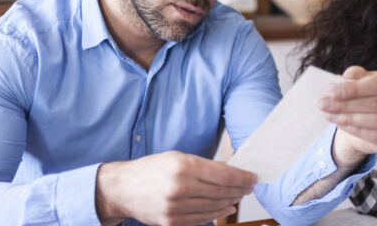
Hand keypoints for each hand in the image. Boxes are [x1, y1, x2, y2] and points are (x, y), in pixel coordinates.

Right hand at [95, 151, 256, 225]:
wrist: (123, 188)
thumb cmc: (151, 169)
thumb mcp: (177, 157)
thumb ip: (204, 165)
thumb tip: (230, 171)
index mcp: (183, 166)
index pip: (223, 174)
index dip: (242, 177)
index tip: (253, 178)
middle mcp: (180, 187)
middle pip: (221, 191)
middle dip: (239, 189)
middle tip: (250, 186)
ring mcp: (175, 207)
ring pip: (214, 207)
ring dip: (231, 201)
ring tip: (239, 196)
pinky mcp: (171, 221)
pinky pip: (202, 219)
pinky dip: (217, 213)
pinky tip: (226, 207)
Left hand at [318, 66, 376, 166]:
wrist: (367, 121)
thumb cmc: (364, 96)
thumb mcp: (359, 82)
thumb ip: (353, 76)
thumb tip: (342, 80)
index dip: (355, 88)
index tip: (333, 92)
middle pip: (375, 103)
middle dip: (346, 104)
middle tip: (324, 104)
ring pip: (375, 120)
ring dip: (348, 118)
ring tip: (329, 115)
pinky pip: (376, 136)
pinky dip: (356, 130)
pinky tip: (341, 125)